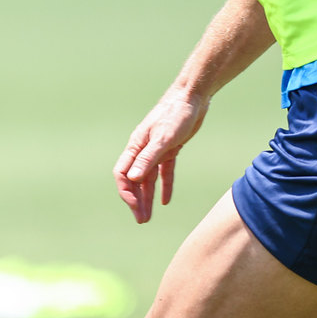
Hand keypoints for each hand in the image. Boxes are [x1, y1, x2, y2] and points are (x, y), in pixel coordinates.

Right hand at [114, 85, 211, 223]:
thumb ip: (148, 158)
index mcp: (136, 146)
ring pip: (148, 179)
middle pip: (134, 180)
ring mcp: (156, 150)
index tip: (136, 207)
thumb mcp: (163, 138)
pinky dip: (164, 186)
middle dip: (136, 201)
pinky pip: (164, 172)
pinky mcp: (170, 149)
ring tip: (148, 216)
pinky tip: (165, 200)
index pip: (123, 174)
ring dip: (147, 197)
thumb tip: (133, 179)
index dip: (127, 192)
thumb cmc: (176, 114)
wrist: (192, 97)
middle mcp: (142, 150)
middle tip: (142, 220)